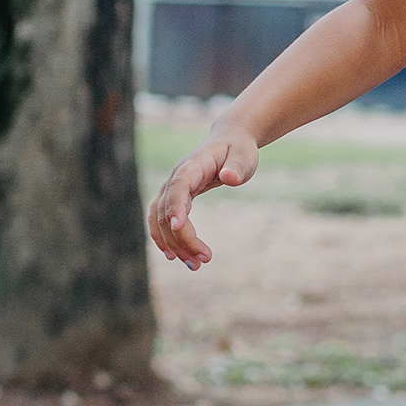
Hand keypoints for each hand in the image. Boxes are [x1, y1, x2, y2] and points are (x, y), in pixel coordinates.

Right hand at [147, 128, 259, 269]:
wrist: (229, 140)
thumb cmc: (238, 149)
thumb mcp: (244, 156)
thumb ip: (237, 166)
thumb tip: (230, 177)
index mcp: (192, 166)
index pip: (178, 186)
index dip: (175, 206)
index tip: (178, 227)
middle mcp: (176, 178)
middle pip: (167, 210)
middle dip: (182, 237)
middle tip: (204, 259)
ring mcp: (173, 189)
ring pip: (161, 220)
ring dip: (173, 244)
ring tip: (194, 265)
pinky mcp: (176, 198)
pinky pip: (162, 221)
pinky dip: (166, 239)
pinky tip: (176, 256)